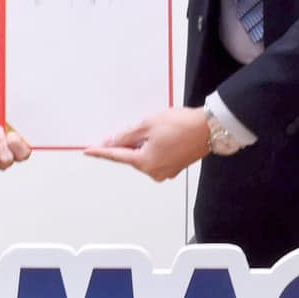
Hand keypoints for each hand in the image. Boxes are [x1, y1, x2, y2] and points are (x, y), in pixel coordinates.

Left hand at [0, 121, 31, 169]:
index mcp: (19, 152)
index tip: (11, 134)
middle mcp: (4, 161)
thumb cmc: (0, 123)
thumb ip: (14, 118)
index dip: (17, 145)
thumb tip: (17, 112)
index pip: (23, 154)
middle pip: (6, 160)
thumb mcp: (10, 119)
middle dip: (0, 141)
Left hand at [86, 106, 208, 181]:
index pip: (116, 156)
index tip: (88, 151)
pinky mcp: (175, 167)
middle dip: (131, 142)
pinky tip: (164, 135)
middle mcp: (155, 172)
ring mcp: (166, 171)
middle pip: (132, 156)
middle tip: (141, 126)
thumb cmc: (183, 125)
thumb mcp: (147, 125)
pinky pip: (158, 157)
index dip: (101, 152)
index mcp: (145, 163)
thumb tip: (111, 142)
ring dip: (145, 143)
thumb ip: (126, 135)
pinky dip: (155, 147)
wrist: (209, 128)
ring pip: (145, 156)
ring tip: (159, 128)